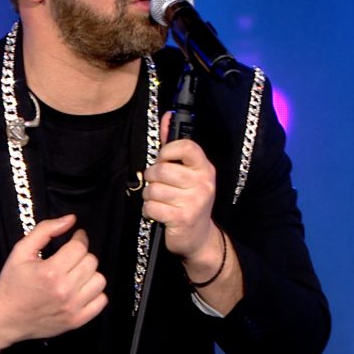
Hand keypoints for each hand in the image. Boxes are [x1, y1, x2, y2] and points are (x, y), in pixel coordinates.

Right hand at [0, 215, 106, 353]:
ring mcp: (72, 308)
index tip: (76, 237)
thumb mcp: (21, 251)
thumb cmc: (12, 283)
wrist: (4, 318)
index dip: (79, 238)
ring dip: (90, 273)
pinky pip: (101, 301)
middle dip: (83, 254)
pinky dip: (95, 293)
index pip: (79, 247)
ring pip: (99, 280)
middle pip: (91, 262)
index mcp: (50, 271)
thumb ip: (45, 230)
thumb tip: (71, 220)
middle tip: (72, 256)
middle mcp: (64, 290)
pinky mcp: (76, 321)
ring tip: (77, 273)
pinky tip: (81, 289)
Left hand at [142, 112, 217, 259]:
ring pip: (154, 189)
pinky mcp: (182, 218)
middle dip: (152, 178)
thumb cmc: (189, 199)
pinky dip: (149, 211)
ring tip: (159, 201)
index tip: (164, 160)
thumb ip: (174, 145)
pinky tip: (157, 214)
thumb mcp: (187, 173)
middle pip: (162, 169)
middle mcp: (203, 183)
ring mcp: (194, 201)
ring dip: (150, 196)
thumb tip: (167, 116)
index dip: (167, 151)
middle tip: (158, 185)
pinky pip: (151, 207)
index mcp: (204, 168)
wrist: (199, 237)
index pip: (185, 146)